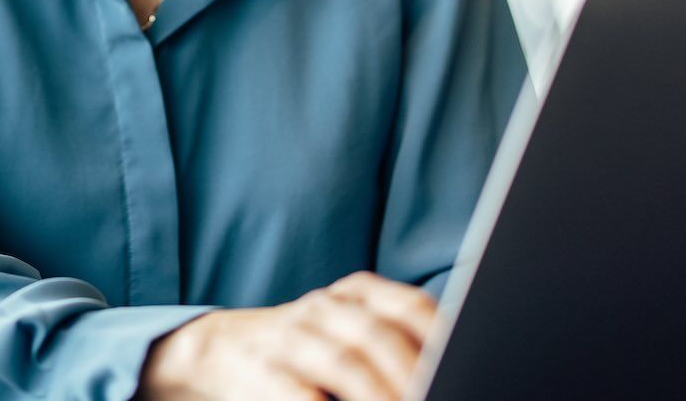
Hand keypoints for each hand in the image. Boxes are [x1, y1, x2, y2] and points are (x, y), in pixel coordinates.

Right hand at [136, 270, 441, 400]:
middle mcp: (322, 308)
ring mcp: (289, 337)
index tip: (463, 362)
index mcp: (355, 295)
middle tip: (436, 395)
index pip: (408, 304)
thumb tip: (448, 371)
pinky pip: (298, 393)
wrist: (222, 349)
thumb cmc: (307, 352)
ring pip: (341, 363)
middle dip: (412, 375)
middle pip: (376, 335)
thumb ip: (395, 343)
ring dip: (378, 396)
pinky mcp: (261, 371)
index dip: (438, 334)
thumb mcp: (350, 331)